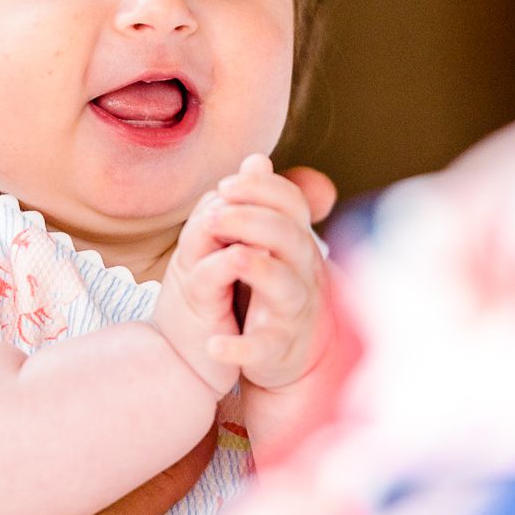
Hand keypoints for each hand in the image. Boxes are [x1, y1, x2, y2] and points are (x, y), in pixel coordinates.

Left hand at [182, 155, 331, 390]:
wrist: (285, 354)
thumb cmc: (270, 289)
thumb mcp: (266, 245)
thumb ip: (261, 205)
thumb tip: (255, 160)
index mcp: (295, 242)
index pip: (290, 204)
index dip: (261, 190)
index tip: (225, 185)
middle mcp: (301, 272)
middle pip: (287, 237)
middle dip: (251, 221)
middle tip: (212, 218)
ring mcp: (291, 311)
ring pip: (284, 285)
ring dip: (257, 269)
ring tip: (231, 258)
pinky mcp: (275, 348)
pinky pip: (260, 347)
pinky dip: (238, 348)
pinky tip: (213, 345)